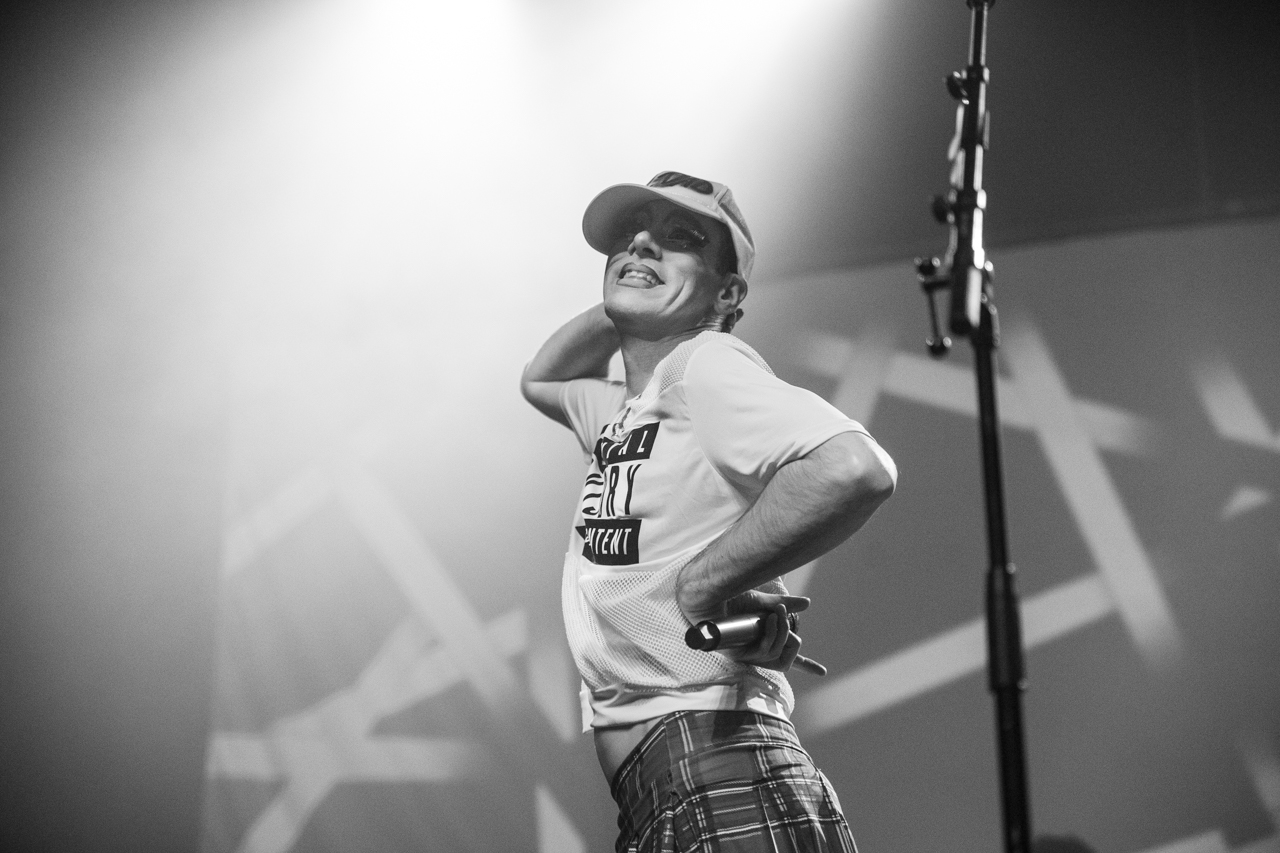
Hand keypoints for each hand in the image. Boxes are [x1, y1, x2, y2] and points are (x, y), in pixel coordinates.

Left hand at [687, 590, 810, 672]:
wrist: (711, 592)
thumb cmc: (731, 596)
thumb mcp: (762, 601)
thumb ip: (784, 604)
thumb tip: (808, 604)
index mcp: (762, 639)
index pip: (785, 656)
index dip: (805, 665)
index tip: (822, 672)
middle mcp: (755, 649)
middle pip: (786, 659)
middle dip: (790, 638)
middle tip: (780, 616)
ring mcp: (745, 653)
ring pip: (776, 654)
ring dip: (781, 632)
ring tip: (774, 613)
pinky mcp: (735, 653)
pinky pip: (763, 652)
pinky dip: (771, 636)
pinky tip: (768, 621)